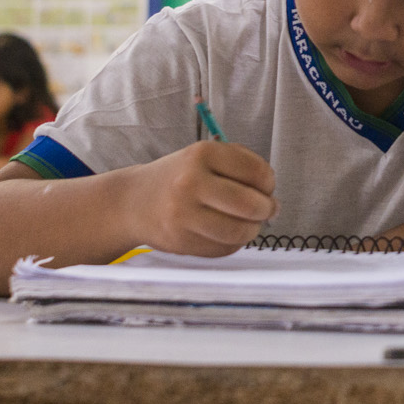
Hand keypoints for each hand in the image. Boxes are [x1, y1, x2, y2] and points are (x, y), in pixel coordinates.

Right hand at [129, 140, 277, 256]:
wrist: (133, 202)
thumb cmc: (178, 177)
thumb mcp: (204, 156)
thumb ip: (240, 164)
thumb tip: (269, 190)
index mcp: (202, 154)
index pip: (256, 172)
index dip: (269, 183)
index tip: (267, 187)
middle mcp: (191, 183)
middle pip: (250, 205)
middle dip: (267, 209)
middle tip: (268, 210)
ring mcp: (183, 215)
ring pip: (238, 231)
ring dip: (253, 230)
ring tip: (251, 224)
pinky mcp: (181, 241)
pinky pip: (222, 248)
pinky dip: (234, 243)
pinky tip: (228, 233)